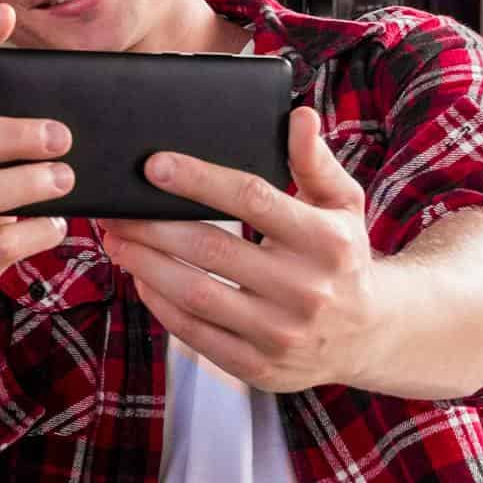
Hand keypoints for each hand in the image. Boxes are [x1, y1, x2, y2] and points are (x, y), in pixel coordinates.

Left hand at [99, 106, 376, 391]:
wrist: (369, 336)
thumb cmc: (342, 257)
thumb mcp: (343, 206)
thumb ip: (315, 163)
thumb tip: (298, 116)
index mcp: (326, 241)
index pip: (253, 200)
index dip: (199, 180)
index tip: (153, 165)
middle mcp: (305, 289)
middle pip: (210, 249)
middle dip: (151, 227)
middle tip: (114, 209)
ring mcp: (281, 333)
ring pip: (194, 294)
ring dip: (144, 265)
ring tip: (116, 241)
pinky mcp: (257, 366)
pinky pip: (194, 333)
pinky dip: (159, 303)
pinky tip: (140, 278)